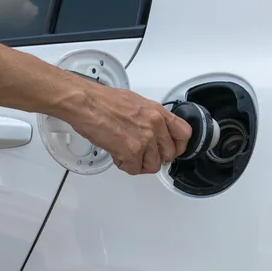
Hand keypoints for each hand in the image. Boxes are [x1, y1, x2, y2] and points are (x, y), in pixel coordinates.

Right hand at [59, 83, 191, 174]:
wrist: (86, 104)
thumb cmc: (104, 101)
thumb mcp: (138, 103)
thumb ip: (151, 118)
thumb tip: (155, 130)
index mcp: (158, 112)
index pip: (184, 134)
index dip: (179, 146)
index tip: (172, 150)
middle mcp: (155, 126)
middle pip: (168, 154)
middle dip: (155, 157)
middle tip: (143, 154)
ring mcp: (144, 140)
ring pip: (153, 166)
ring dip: (140, 164)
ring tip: (127, 154)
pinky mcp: (131, 152)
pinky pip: (134, 169)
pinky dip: (125, 166)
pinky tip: (118, 155)